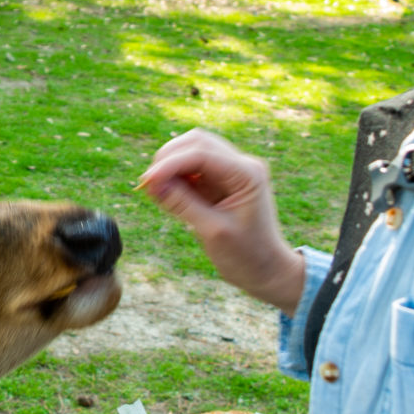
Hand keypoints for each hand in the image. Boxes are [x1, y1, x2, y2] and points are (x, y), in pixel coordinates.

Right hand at [139, 129, 304, 311]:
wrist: (267, 271)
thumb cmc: (247, 256)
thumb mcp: (212, 231)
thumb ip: (182, 204)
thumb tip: (151, 184)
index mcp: (247, 173)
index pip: (201, 154)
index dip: (170, 164)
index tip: (146, 182)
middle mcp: (241, 165)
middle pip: (196, 142)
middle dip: (168, 158)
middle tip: (148, 185)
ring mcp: (231, 172)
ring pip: (192, 151)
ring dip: (171, 166)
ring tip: (155, 191)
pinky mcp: (221, 182)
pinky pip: (193, 168)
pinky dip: (176, 176)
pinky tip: (166, 194)